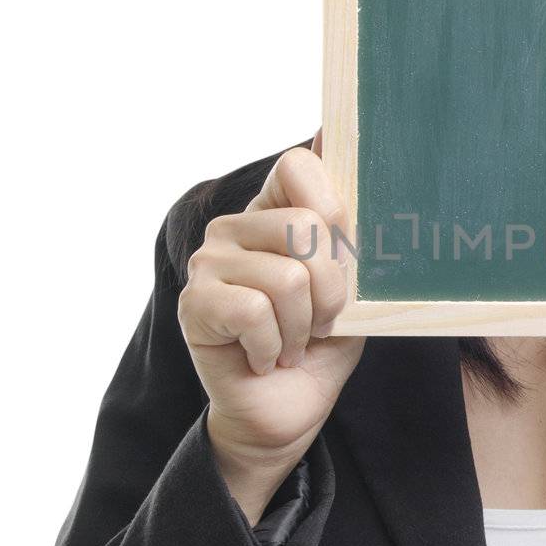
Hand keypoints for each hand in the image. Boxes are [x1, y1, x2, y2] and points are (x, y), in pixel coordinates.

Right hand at [177, 133, 363, 522]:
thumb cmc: (320, 344)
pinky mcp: (193, 304)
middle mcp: (234, 227)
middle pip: (307, 227)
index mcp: (274, 211)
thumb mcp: (352, 285)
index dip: (335, 207)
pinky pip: (254, 311)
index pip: (298, 165)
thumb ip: (347, 225)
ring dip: (303, 327)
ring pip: (287, 278)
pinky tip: (266, 357)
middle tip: (319, 322)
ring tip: (292, 343)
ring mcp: (208, 262)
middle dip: (333, 290)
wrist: (289, 413)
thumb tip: (328, 133)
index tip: (345, 257)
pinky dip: (274, 346)